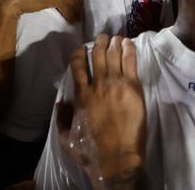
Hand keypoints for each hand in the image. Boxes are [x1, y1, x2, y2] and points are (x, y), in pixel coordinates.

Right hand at [59, 35, 145, 188]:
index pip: (77, 66)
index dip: (79, 53)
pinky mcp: (133, 88)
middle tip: (102, 37)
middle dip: (99, 43)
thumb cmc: (91, 151)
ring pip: (114, 55)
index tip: (82, 48)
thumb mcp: (66, 138)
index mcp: (81, 95)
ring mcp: (116, 84)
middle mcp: (98, 85)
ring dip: (114, 43)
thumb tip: (61, 103)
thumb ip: (62, 118)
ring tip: (116, 37)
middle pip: (98, 56)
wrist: (117, 158)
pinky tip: (128, 43)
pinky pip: (131, 62)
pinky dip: (129, 50)